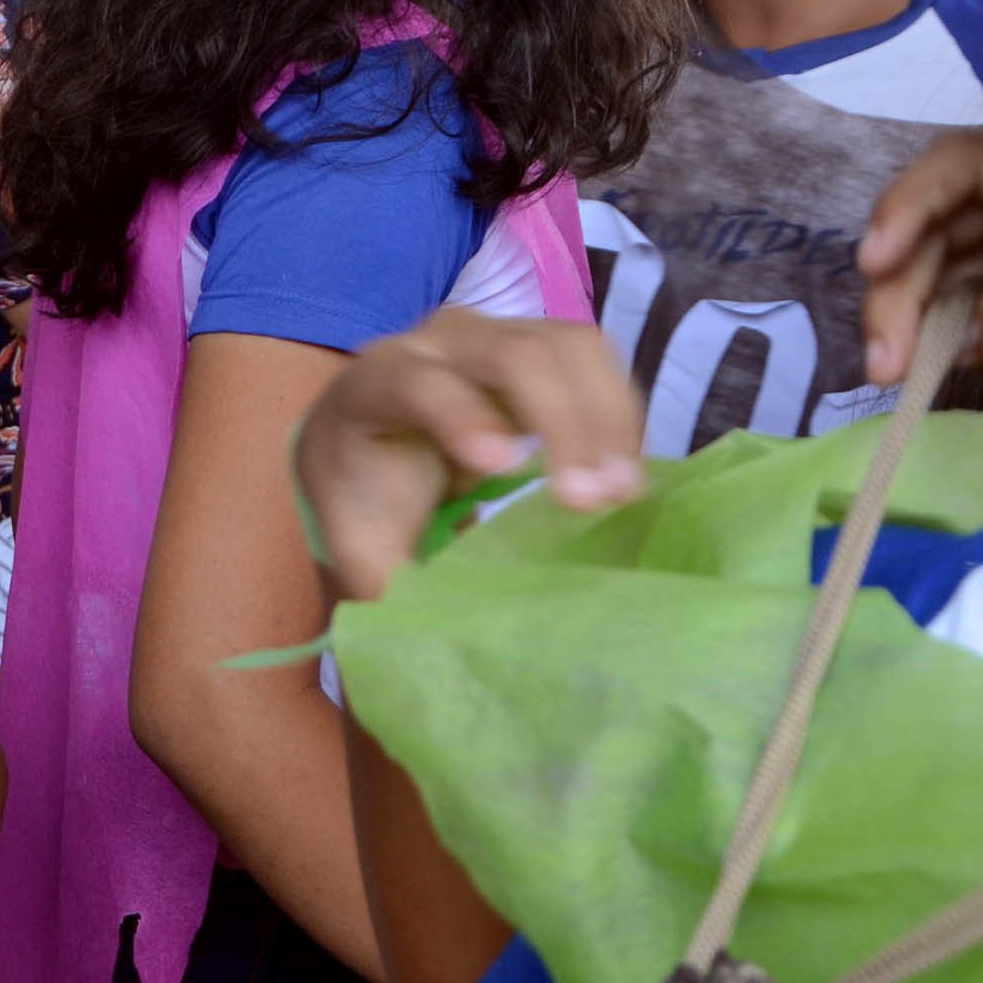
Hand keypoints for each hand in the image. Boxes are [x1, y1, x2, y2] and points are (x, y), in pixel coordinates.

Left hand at [291, 310, 644, 606]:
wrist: (365, 434)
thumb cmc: (363, 495)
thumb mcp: (359, 544)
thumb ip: (388, 585)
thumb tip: (436, 645)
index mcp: (375, 385)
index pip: (418, 383)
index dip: (460, 416)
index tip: (505, 467)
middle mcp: (436, 344)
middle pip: (510, 353)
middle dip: (560, 420)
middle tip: (591, 501)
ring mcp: (493, 337)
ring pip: (566, 346)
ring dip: (605, 413)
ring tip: (623, 490)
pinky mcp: (538, 346)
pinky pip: (591, 359)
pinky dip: (617, 408)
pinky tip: (624, 467)